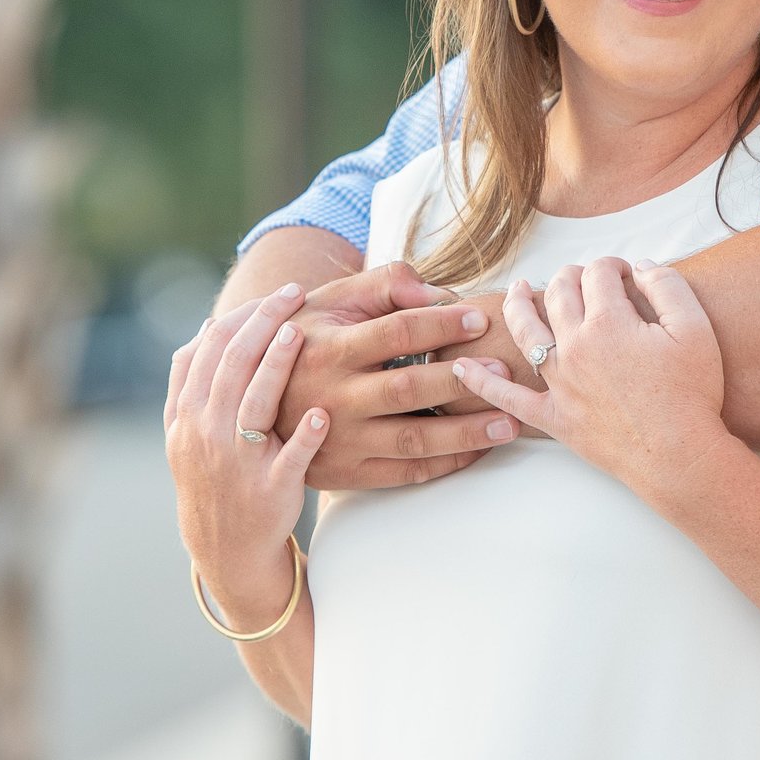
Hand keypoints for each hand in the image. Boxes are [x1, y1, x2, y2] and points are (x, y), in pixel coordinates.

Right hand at [165, 286, 324, 629]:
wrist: (224, 547)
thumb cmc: (212, 475)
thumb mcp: (187, 430)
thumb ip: (191, 380)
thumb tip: (207, 325)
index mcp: (188, 414)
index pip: (211, 349)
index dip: (243, 315)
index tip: (275, 292)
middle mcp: (207, 434)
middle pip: (232, 366)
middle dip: (262, 323)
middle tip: (294, 294)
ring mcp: (237, 463)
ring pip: (254, 405)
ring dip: (275, 367)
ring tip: (299, 334)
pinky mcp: (269, 491)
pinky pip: (288, 459)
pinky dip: (304, 436)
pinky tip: (322, 413)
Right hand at [272, 260, 518, 489]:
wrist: (251, 401)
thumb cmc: (306, 338)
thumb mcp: (331, 301)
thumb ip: (386, 285)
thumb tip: (437, 293)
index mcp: (328, 348)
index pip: (395, 333)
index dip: (440, 324)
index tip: (479, 318)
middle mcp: (332, 397)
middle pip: (407, 389)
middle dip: (461, 381)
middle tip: (504, 373)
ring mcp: (339, 440)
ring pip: (412, 439)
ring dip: (464, 432)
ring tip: (508, 422)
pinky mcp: (346, 473)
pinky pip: (403, 472)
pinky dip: (445, 464)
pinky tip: (478, 450)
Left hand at [454, 256, 733, 497]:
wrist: (678, 456)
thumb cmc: (691, 394)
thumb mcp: (695, 328)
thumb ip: (668, 286)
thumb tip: (643, 266)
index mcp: (608, 321)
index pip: (600, 273)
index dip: (614, 266)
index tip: (627, 275)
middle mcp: (575, 347)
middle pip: (561, 293)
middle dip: (573, 276)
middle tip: (585, 277)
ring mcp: (559, 383)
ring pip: (526, 332)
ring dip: (518, 305)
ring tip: (517, 289)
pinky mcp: (553, 417)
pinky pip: (507, 398)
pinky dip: (482, 382)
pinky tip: (462, 368)